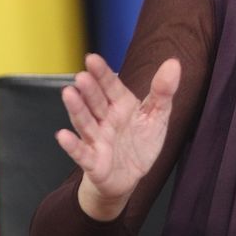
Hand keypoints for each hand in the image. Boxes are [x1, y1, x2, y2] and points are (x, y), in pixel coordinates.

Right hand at [56, 54, 180, 220]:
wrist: (130, 177)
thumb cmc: (140, 142)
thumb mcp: (157, 116)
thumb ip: (163, 91)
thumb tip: (174, 62)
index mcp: (121, 105)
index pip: (111, 86)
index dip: (102, 73)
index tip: (92, 58)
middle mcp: (106, 119)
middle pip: (96, 102)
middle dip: (89, 89)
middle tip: (81, 76)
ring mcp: (97, 140)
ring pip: (85, 122)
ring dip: (76, 109)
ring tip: (68, 94)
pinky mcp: (93, 162)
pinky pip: (82, 153)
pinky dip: (72, 145)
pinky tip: (62, 135)